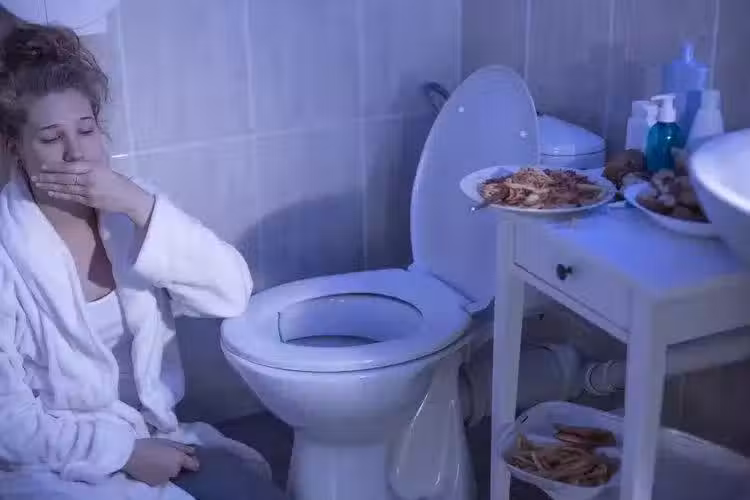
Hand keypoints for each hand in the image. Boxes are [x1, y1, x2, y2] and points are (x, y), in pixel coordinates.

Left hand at [31, 159, 154, 226]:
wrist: (130, 198)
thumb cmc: (118, 181)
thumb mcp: (104, 169)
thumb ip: (88, 167)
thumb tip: (69, 165)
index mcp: (94, 168)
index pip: (70, 167)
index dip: (55, 167)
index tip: (43, 166)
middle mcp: (89, 179)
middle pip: (65, 177)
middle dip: (49, 177)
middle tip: (36, 177)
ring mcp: (89, 191)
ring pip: (65, 188)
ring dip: (50, 186)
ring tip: (39, 184)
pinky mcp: (89, 201)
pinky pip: (71, 197)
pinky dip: (60, 194)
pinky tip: (51, 193)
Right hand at [123, 438, 199, 486]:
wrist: (129, 456)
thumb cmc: (149, 445)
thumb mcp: (167, 442)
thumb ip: (182, 447)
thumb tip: (193, 452)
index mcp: (179, 459)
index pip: (194, 465)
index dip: (193, 462)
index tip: (189, 459)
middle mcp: (174, 471)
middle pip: (179, 469)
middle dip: (176, 465)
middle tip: (166, 456)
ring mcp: (165, 479)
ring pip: (170, 475)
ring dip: (167, 470)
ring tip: (157, 462)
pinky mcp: (155, 484)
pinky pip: (161, 479)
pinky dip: (158, 475)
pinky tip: (151, 468)